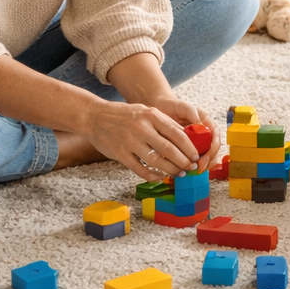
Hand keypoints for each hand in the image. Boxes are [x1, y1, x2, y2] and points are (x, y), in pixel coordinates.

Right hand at [83, 99, 198, 181]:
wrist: (94, 116)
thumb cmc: (124, 114)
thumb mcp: (146, 111)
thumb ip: (163, 122)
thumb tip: (185, 136)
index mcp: (151, 116)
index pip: (177, 134)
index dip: (189, 147)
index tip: (196, 155)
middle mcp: (142, 129)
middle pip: (169, 149)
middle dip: (183, 161)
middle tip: (191, 168)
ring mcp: (130, 142)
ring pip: (156, 161)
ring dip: (170, 170)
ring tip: (178, 174)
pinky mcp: (120, 154)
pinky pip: (139, 169)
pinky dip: (151, 175)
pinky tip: (158, 177)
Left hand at [151, 96, 222, 171]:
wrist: (160, 107)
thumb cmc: (173, 105)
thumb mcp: (183, 107)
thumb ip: (192, 113)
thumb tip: (201, 125)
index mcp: (206, 122)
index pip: (215, 138)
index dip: (212, 150)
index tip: (204, 159)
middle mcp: (205, 132)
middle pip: (213, 149)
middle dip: (209, 161)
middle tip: (199, 169)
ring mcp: (197, 139)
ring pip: (206, 155)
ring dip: (203, 165)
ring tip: (194, 172)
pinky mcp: (188, 146)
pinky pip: (195, 157)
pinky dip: (193, 165)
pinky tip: (187, 170)